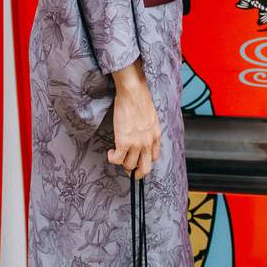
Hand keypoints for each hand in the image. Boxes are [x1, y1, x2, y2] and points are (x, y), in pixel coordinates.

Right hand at [107, 60, 160, 179]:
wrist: (134, 92)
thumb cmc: (141, 99)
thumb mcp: (152, 117)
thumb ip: (149, 128)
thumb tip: (143, 133)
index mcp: (156, 136)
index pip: (154, 157)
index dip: (145, 161)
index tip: (138, 160)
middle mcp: (148, 142)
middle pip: (145, 168)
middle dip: (137, 173)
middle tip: (129, 171)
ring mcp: (136, 144)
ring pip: (129, 166)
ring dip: (122, 164)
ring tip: (116, 155)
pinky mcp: (124, 142)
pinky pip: (117, 160)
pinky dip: (112, 159)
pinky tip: (110, 153)